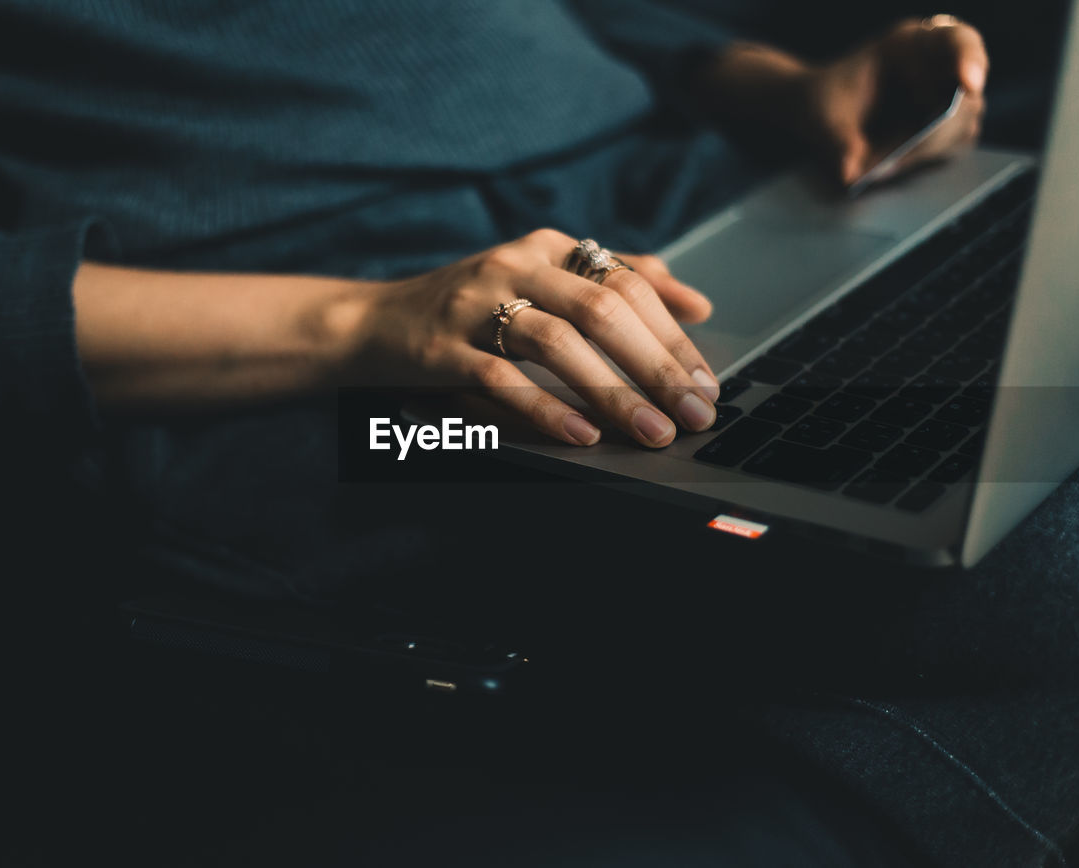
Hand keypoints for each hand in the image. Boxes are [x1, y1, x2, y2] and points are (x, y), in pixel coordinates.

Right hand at [360, 229, 718, 447]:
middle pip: (601, 310)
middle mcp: (513, 265)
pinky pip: (501, 379)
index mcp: (546, 249)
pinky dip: (545, 409)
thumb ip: (616, 282)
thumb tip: (696, 301)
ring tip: (649, 431)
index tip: (706, 383)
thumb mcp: (542, 283)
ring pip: (557, 342)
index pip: (627, 285)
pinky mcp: (442, 350)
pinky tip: (581, 435)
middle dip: (656, 367)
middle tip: (693, 413)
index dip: (674, 336)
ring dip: (612, 392)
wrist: (372, 325)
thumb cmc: (471, 311)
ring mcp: (474, 305)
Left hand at [805, 16, 989, 184]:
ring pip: (963, 126)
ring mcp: (944, 100)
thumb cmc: (826, 98)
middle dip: (940, 128)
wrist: (819, 110)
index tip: (969, 84)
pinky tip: (891, 166)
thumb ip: (838, 141)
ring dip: (931, 148)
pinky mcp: (943, 130)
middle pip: (965, 97)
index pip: (958, 42)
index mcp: (912, 45)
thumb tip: (851, 172)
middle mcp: (937, 69)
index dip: (969, 61)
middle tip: (902, 155)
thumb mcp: (823, 115)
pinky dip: (925, 159)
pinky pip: (949, 147)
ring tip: (886, 165)